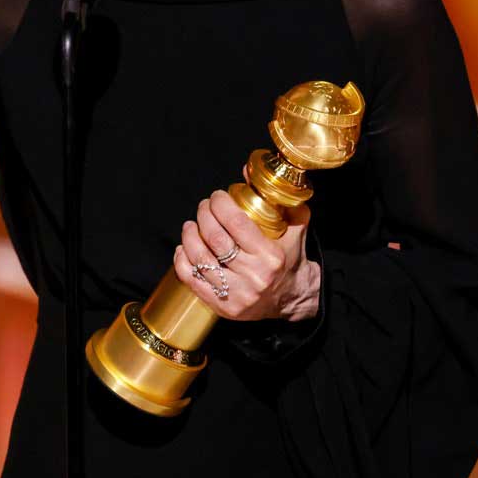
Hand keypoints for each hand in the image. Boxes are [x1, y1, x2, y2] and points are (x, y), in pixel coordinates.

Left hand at [171, 162, 316, 321]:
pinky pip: (192, 281)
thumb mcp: (295, 226)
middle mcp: (253, 276)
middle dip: (203, 216)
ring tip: (191, 225)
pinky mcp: (223, 307)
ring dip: (189, 237)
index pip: (236, 223)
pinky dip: (182, 261)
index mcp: (270, 256)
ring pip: (200, 259)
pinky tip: (184, 248)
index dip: (220, 205)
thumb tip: (248, 170)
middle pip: (215, 239)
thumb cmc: (291, 258)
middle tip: (203, 207)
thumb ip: (278, 198)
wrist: (293, 298)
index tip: (217, 196)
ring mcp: (237, 294)